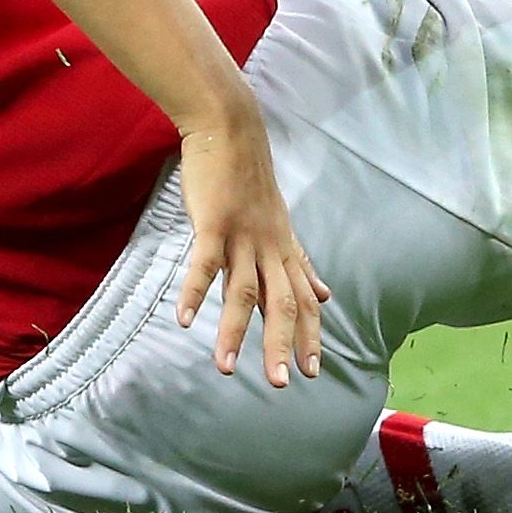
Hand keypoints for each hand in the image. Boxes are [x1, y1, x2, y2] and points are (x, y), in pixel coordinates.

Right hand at [177, 101, 327, 387]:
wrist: (230, 129)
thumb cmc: (250, 179)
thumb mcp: (281, 225)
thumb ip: (299, 263)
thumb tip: (327, 295)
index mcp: (283, 249)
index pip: (304, 299)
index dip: (310, 334)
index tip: (313, 370)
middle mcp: (268, 246)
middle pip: (282, 302)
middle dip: (283, 344)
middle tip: (282, 383)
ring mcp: (242, 235)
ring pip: (243, 290)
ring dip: (234, 331)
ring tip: (225, 369)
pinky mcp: (214, 222)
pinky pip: (204, 263)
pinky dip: (195, 292)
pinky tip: (185, 320)